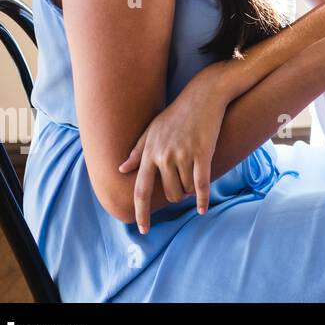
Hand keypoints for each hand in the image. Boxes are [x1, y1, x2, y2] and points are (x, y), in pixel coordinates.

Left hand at [117, 71, 228, 233]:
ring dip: (189, 191)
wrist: (203, 95)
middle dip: (176, 196)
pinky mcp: (202, 153)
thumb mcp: (153, 129)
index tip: (142, 229)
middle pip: (168, 193)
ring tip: (193, 180)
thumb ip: (137, 151)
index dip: (140, 212)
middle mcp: (164, 156)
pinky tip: (202, 209)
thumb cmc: (177, 113)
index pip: (140, 190)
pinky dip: (202, 199)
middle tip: (182, 189)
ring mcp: (183, 155)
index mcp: (149, 153)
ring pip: (185, 188)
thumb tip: (121, 169)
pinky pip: (201, 183)